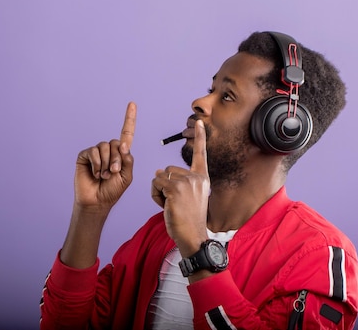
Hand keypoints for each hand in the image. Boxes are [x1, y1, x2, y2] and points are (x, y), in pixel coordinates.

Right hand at [74, 102, 135, 211]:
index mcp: (121, 153)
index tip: (132, 104)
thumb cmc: (112, 190)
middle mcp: (109, 150)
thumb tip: (123, 144)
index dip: (129, 118)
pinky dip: (97, 164)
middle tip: (113, 172)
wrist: (97, 201)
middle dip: (117, 159)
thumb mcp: (126, 176)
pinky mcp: (85, 155)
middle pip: (116, 143)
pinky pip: (93, 152)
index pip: (126, 133)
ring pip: (105, 147)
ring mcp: (96, 152)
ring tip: (104, 175)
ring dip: (106, 163)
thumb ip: (128, 160)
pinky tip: (95, 173)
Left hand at [151, 120, 209, 256]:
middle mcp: (196, 177)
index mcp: (202, 178)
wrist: (192, 236)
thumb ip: (179, 182)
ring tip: (169, 205)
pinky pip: (156, 184)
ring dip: (158, 191)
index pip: (201, 154)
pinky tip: (165, 206)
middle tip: (173, 202)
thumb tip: (158, 171)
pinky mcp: (175, 188)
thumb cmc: (188, 220)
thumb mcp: (190, 198)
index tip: (200, 123)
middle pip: (168, 169)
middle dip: (164, 185)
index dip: (200, 138)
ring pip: (159, 177)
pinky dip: (155, 196)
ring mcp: (187, 182)